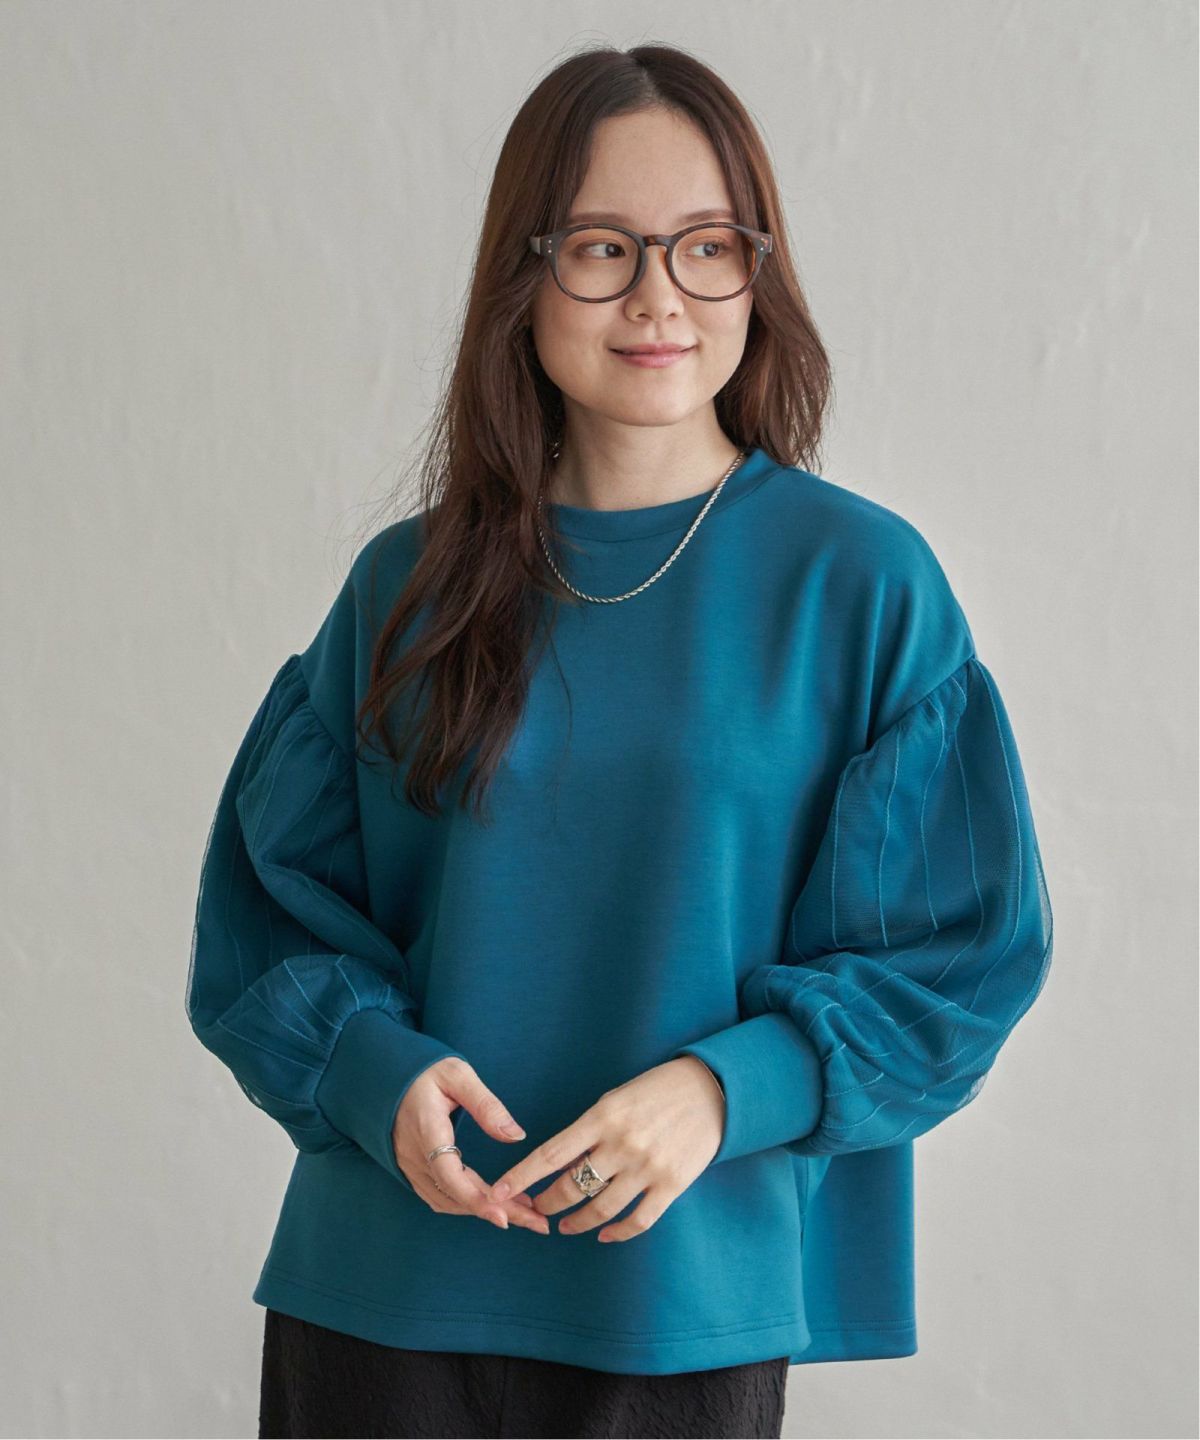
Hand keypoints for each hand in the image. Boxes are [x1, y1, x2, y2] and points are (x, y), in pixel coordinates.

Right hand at [394, 1056, 549, 1234]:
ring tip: (523, 1212)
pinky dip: (466, 1203)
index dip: (476, 1200)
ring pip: (448, 1201)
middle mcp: (415, 1156)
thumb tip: (515, 1135)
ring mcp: (411, 1166)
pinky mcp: (412, 1169)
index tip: (505, 1217)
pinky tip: (491, 1202)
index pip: (450, 1175)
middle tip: (536, 1222)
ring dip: (483, 1210)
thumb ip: (486, 1104)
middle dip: (497, 1211)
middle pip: (457, 1196)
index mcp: (427, 1131)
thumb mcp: (457, 1075)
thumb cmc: (423, 1071)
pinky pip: (439, 1196)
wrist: (383, 1075)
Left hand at [484, 1057, 725, 1242]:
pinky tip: (604, 1234)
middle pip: (572, 1187)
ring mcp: (647, 1167)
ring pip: (600, 1209)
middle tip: (536, 1209)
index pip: (551, 1153)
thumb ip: (589, 1131)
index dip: (522, 1176)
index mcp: (603, 1116)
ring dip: (577, 1222)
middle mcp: (622, 1143)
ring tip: (566, 1226)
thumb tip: (559, 1165)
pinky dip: (617, 1233)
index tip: (499, 1191)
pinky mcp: (672, 1185)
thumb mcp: (616, 1099)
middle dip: (547, 1204)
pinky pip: (638, 1221)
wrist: (709, 1090)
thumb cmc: (655, 1091)